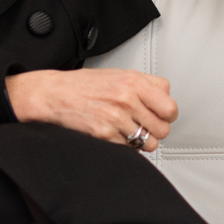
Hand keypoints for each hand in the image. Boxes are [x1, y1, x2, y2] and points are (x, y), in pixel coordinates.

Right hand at [6, 68, 177, 150]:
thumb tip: (164, 100)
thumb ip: (144, 86)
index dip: (167, 115)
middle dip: (156, 130)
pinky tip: (114, 134)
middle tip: (145, 127)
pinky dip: (125, 146)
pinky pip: (130, 149)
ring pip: (149, 142)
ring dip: (141, 141)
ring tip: (129, 131)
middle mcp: (127, 99)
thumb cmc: (83, 85)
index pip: (170, 106)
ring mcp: (116, 119)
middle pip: (163, 128)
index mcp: (134, 82)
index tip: (161, 116)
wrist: (53, 94)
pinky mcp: (105, 135)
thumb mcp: (117, 75)